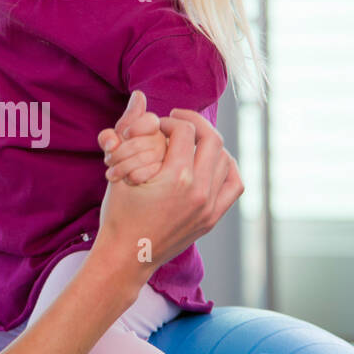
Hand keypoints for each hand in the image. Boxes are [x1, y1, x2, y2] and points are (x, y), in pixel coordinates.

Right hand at [93, 97, 243, 281]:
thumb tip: (140, 96)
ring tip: (192, 141)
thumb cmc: (118, 215)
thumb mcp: (120, 170)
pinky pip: (234, 184)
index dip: (170, 121)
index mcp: (177, 177)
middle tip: (178, 121)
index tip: (158, 125)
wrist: (127, 257)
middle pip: (212, 139)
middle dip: (195, 124)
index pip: (185, 131)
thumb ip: (130, 130)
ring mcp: (210, 207)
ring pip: (226, 159)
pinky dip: (227, 168)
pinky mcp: (213, 218)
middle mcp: (200, 191)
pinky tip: (211, 162)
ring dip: (210, 144)